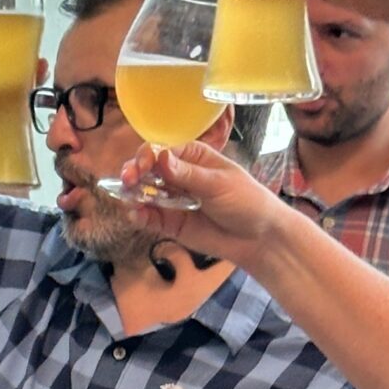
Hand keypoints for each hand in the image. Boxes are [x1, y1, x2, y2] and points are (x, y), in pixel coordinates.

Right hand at [116, 139, 285, 258]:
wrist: (260, 238)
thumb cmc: (247, 201)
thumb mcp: (219, 184)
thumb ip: (188, 174)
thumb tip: (160, 158)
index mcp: (192, 157)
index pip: (161, 150)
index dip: (147, 156)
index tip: (141, 167)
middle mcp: (178, 175)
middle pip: (147, 170)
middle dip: (134, 173)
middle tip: (128, 181)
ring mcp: (173, 199)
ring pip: (144, 193)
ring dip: (133, 194)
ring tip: (129, 200)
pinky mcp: (170, 223)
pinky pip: (149, 217)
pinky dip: (139, 216)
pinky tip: (136, 215)